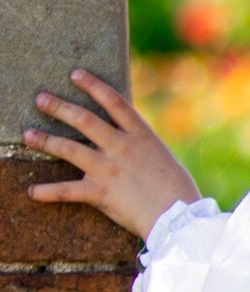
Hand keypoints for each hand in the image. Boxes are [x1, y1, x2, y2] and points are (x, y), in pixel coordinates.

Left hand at [22, 71, 198, 238]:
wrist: (179, 217)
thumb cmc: (177, 190)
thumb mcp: (162, 157)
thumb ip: (141, 147)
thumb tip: (128, 141)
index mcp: (141, 136)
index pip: (113, 102)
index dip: (92, 85)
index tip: (75, 74)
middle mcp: (122, 147)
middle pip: (84, 120)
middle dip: (59, 107)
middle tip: (40, 99)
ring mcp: (109, 169)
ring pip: (69, 149)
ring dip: (45, 141)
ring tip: (28, 135)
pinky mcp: (101, 193)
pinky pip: (67, 191)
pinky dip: (47, 192)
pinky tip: (32, 192)